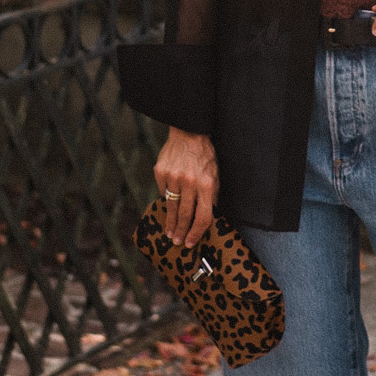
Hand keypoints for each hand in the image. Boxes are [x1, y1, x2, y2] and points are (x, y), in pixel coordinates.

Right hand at [153, 128, 218, 248]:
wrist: (189, 133)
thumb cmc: (205, 156)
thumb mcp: (215, 174)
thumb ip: (211, 196)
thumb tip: (206, 218)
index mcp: (206, 184)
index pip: (203, 216)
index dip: (197, 233)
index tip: (191, 242)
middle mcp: (190, 182)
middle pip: (185, 215)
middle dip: (181, 232)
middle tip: (177, 242)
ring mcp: (173, 177)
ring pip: (171, 206)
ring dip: (170, 222)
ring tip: (169, 232)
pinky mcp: (160, 172)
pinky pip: (163, 191)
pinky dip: (166, 197)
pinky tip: (168, 202)